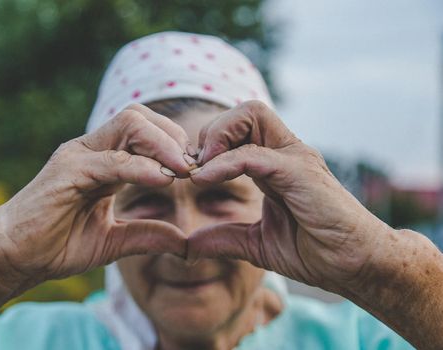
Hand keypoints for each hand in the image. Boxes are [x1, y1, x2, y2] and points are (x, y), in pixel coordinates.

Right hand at [0, 104, 192, 279]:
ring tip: (185, 170)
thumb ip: (147, 235)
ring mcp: (78, 156)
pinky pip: (111, 160)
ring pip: (129, 125)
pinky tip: (163, 181)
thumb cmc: (57, 245)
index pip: (144, 130)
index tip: (196, 170)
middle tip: (194, 166)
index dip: (174, 145)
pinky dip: (141, 167)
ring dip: (163, 145)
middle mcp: (91, 150)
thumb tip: (186, 243)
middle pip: (139, 116)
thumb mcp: (113, 241)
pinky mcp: (67, 171)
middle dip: (173, 136)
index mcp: (102, 160)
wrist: (14, 257)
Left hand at [187, 101, 390, 293]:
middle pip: (245, 110)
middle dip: (212, 131)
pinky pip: (252, 154)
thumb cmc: (315, 250)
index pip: (239, 128)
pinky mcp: (300, 172)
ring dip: (216, 137)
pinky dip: (222, 164)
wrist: (356, 265)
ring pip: (250, 115)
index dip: (208, 145)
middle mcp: (286, 152)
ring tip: (200, 171)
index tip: (190, 174)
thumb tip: (188, 244)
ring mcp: (295, 158)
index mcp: (275, 163)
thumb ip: (224, 237)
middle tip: (195, 166)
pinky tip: (204, 180)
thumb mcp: (256, 244)